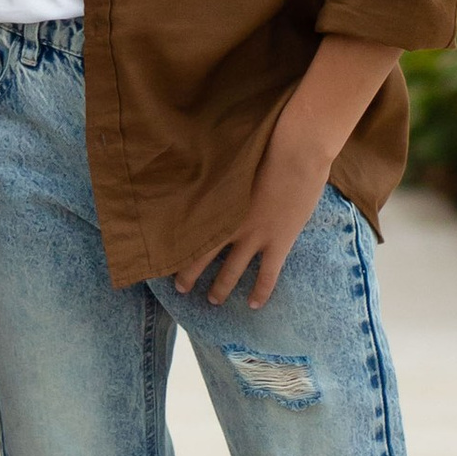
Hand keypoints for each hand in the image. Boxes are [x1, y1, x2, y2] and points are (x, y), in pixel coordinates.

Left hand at [175, 133, 334, 309]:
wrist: (294, 155)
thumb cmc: (264, 150)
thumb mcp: (233, 164)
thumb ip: (221, 178)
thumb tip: (210, 177)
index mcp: (216, 204)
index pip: (188, 230)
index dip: (175, 245)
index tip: (162, 255)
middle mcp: (230, 225)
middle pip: (202, 256)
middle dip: (189, 274)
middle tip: (179, 288)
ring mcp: (254, 236)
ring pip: (232, 271)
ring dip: (220, 288)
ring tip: (212, 301)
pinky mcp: (278, 243)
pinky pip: (267, 275)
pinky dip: (260, 292)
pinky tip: (253, 305)